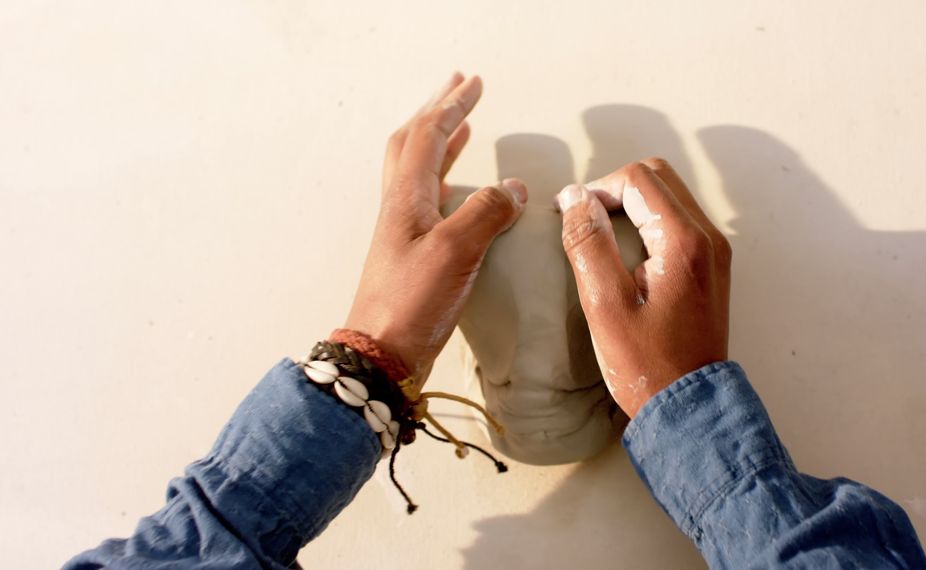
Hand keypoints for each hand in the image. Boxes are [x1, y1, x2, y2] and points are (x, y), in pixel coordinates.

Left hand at [345, 73, 527, 380]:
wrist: (381, 353)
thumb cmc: (411, 303)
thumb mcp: (454, 251)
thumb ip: (485, 214)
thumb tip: (513, 189)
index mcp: (407, 198)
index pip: (429, 136)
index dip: (452, 106)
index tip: (473, 83)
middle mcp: (401, 207)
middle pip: (413, 144)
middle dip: (437, 112)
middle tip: (459, 89)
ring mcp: (404, 231)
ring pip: (419, 170)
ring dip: (441, 143)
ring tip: (462, 127)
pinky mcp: (413, 254)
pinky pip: (429, 200)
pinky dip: (446, 180)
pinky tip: (459, 190)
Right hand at [556, 159, 730, 416]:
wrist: (691, 409)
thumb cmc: (647, 365)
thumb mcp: (605, 306)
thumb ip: (589, 245)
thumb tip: (575, 198)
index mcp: (684, 241)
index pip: (638, 179)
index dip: (597, 188)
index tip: (571, 216)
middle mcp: (708, 238)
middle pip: (658, 178)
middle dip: (615, 190)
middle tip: (584, 222)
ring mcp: (714, 252)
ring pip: (670, 197)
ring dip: (632, 205)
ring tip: (599, 237)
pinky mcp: (711, 267)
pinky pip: (678, 222)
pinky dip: (648, 222)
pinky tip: (624, 254)